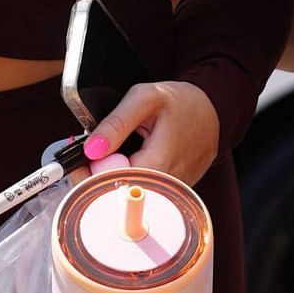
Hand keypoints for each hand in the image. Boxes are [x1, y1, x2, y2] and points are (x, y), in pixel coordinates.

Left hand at [82, 80, 221, 185]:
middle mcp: (165, 187)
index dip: (87, 175)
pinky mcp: (169, 194)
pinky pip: (140, 191)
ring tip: (113, 153)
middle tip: (92, 152)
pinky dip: (128, 177)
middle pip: (116, 194)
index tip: (78, 160)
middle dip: (95, 175)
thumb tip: (91, 148)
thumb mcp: (146, 98)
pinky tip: (129, 160)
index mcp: (158, 165)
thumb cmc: (184, 103)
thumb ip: (116, 122)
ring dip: (112, 176)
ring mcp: (169, 194)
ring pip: (126, 194)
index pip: (110, 186)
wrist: (215, 112)